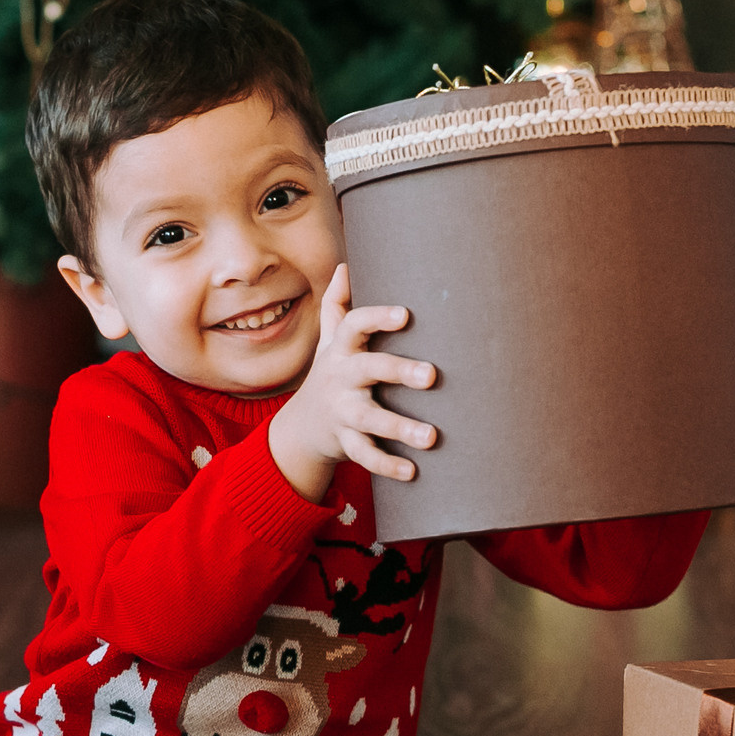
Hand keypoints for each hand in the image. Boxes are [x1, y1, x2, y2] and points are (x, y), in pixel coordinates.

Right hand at [267, 264, 436, 501]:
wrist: (302, 427)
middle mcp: (340, 379)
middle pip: (368, 371)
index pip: (354, 326)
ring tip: (432, 436)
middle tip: (432, 375)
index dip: (378, 318)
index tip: (406, 314)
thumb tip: (346, 264)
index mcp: (341, 350)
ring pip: (370, 419)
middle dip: (399, 371)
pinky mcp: (346, 442)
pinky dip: (388, 465)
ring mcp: (342, 413)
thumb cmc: (330, 374)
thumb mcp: (329, 340)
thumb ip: (337, 305)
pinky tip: (413, 471)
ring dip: (401, 427)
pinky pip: (365, 455)